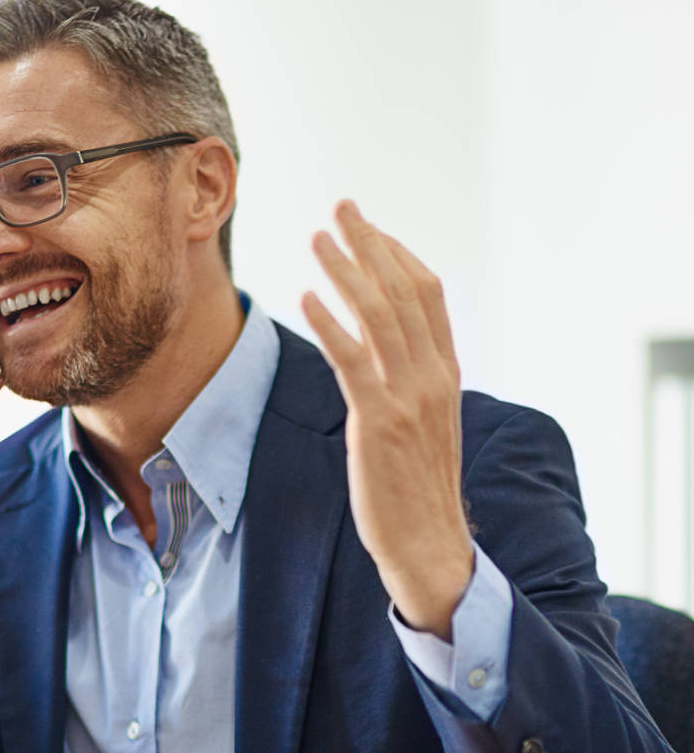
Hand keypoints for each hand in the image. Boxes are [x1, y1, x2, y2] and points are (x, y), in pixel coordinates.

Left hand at [301, 200, 472, 639]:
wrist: (430, 545)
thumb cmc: (417, 486)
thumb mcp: (425, 423)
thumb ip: (410, 379)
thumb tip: (383, 346)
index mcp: (445, 372)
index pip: (428, 295)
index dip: (398, 254)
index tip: (369, 227)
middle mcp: (432, 376)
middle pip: (403, 292)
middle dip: (370, 244)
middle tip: (341, 207)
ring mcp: (409, 398)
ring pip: (379, 316)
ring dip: (347, 270)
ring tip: (317, 238)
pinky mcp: (379, 423)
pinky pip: (354, 362)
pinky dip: (332, 324)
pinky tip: (307, 297)